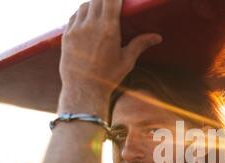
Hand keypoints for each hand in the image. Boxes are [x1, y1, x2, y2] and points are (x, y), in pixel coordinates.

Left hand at [59, 0, 161, 114]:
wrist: (83, 90)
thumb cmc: (108, 77)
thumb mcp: (127, 61)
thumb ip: (141, 44)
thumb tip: (158, 37)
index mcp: (109, 29)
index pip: (111, 0)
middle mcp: (91, 25)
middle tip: (113, 2)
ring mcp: (76, 29)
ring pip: (84, 6)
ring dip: (93, 4)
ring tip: (101, 9)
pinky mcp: (66, 35)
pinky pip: (74, 16)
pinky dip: (82, 14)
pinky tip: (88, 19)